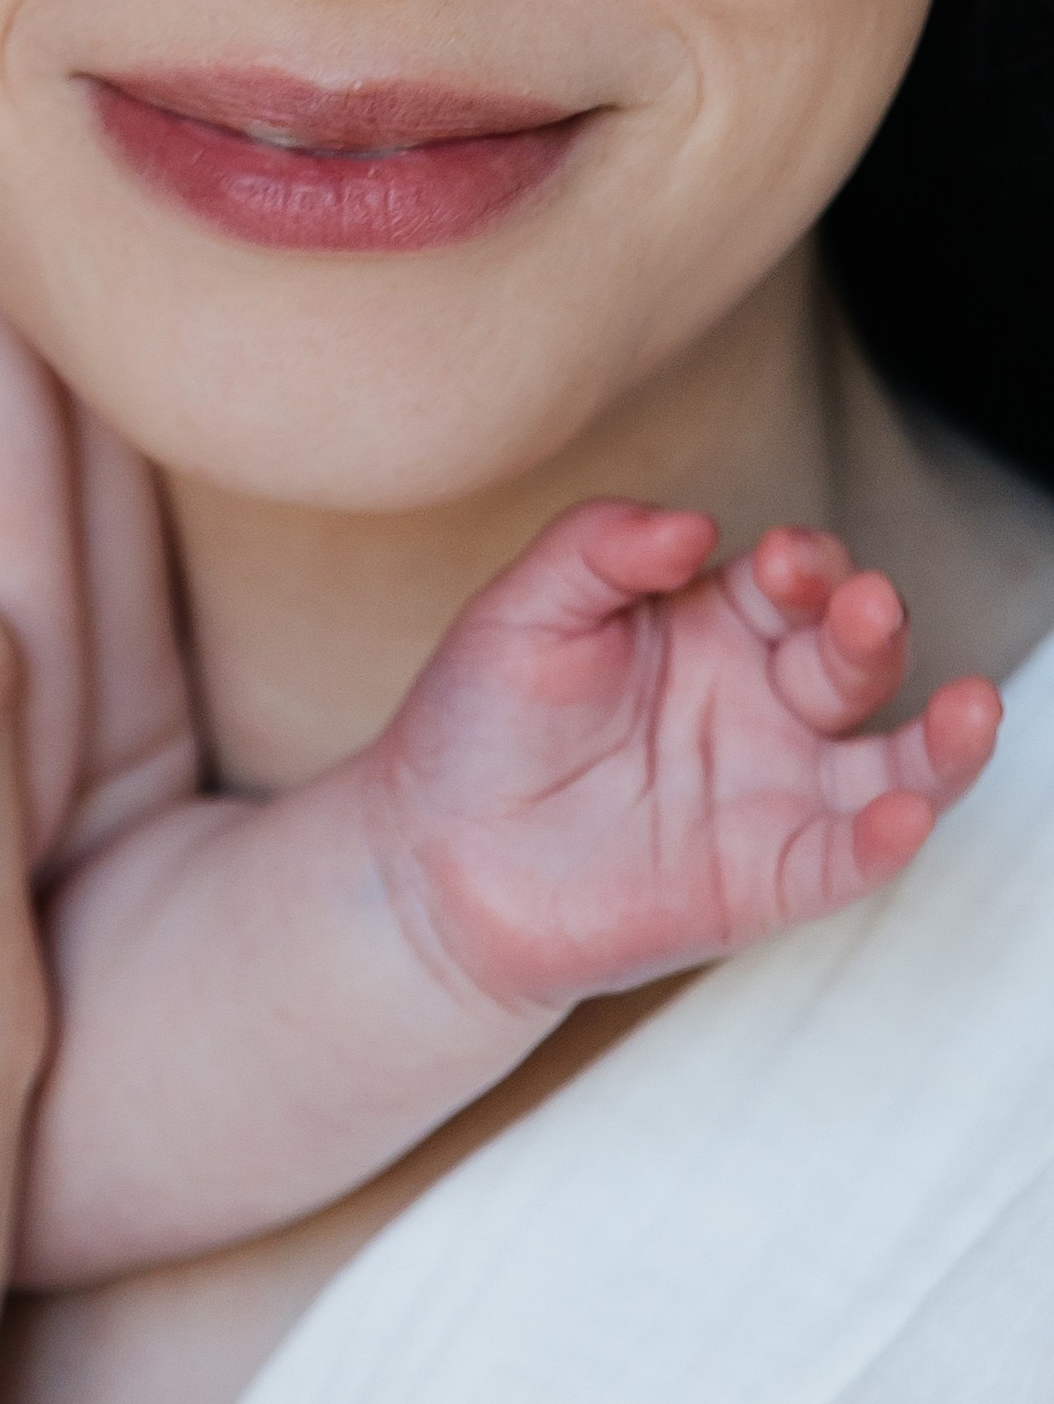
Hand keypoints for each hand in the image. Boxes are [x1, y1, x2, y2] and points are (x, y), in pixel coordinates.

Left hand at [367, 496, 1003, 1013]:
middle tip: (860, 605)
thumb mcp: (523, 610)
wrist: (433, 857)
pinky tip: (905, 813)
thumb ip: (598, 547)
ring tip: (970, 707)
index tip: (783, 560)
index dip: (805, 565)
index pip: (793, 579)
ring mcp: (773, 792)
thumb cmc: (479, 719)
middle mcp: (762, 701)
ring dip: (941, 738)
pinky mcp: (766, 880)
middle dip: (868, 625)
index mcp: (712, 621)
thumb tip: (693, 523)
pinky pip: (846, 860)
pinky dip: (884, 839)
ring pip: (894, 761)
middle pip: (852, 655)